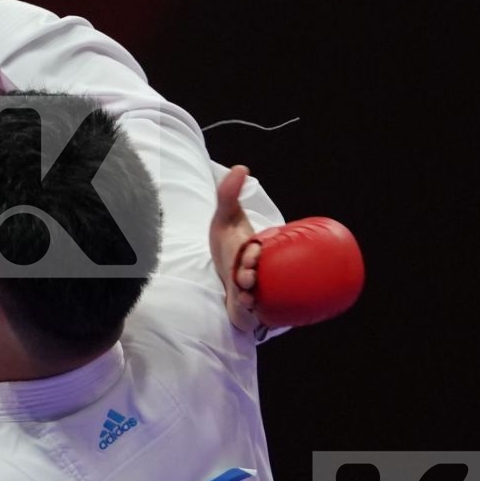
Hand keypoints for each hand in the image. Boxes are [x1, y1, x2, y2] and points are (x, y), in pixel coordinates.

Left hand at [210, 164, 263, 333]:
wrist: (221, 272)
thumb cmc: (228, 242)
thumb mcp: (225, 217)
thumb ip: (228, 193)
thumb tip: (241, 167)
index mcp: (257, 250)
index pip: (257, 250)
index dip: (254, 251)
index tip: (251, 248)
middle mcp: (256, 271)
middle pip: (258, 273)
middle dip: (251, 273)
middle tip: (247, 274)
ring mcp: (252, 290)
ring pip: (256, 295)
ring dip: (251, 295)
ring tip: (245, 294)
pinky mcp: (245, 308)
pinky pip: (250, 314)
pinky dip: (248, 313)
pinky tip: (243, 309)